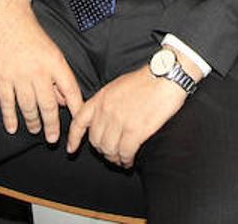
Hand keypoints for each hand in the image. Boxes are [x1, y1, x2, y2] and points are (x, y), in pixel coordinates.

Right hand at [0, 0, 83, 143]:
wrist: (7, 18)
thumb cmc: (32, 35)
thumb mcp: (53, 52)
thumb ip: (59, 76)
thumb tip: (64, 101)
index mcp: (55, 63)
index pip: (71, 91)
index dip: (76, 111)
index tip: (77, 127)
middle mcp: (39, 72)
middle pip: (48, 105)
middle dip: (51, 125)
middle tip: (53, 138)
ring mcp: (18, 76)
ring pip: (28, 107)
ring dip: (32, 122)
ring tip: (35, 131)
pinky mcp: (1, 78)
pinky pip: (7, 103)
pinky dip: (10, 117)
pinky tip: (12, 127)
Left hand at [66, 65, 189, 166]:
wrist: (165, 76)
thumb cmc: (146, 80)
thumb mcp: (117, 86)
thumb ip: (106, 102)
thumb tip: (103, 119)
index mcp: (100, 98)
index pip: (79, 122)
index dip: (73, 138)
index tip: (71, 149)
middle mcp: (106, 111)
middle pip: (95, 141)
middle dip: (102, 150)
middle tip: (111, 154)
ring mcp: (120, 121)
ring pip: (109, 150)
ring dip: (114, 158)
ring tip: (121, 159)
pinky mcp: (135, 130)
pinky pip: (124, 153)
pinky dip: (126, 160)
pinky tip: (130, 160)